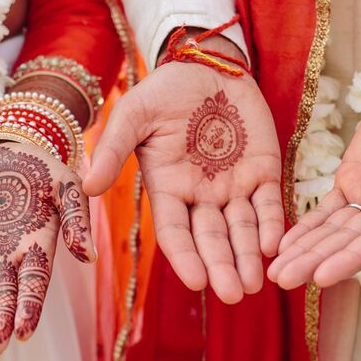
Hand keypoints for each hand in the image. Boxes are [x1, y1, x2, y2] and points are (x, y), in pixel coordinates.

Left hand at [0, 142, 94, 354]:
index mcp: (38, 247)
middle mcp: (8, 255)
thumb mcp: (67, 186)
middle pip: (4, 294)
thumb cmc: (41, 168)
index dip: (29, 308)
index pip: (34, 285)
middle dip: (0, 320)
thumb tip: (90, 257)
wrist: (2, 147)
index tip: (24, 332)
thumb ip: (77, 219)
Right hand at [83, 62, 283, 303]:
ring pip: (242, 229)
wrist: (206, 66)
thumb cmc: (164, 91)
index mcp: (168, 188)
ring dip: (249, 256)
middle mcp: (201, 195)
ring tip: (257, 282)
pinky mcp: (263, 171)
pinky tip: (275, 244)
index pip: (174, 232)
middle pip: (211, 239)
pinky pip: (269, 204)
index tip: (196, 281)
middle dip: (221, 267)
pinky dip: (273, 224)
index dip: (184, 256)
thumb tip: (85, 188)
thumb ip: (113, 149)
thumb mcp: (132, 115)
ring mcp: (233, 185)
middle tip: (234, 294)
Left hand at [268, 53, 360, 288]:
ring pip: (336, 232)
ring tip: (275, 273)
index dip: (354, 258)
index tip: (321, 277)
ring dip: (306, 252)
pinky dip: (306, 229)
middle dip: (317, 262)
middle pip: (354, 243)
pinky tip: (283, 246)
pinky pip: (327, 212)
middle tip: (281, 280)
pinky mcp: (355, 182)